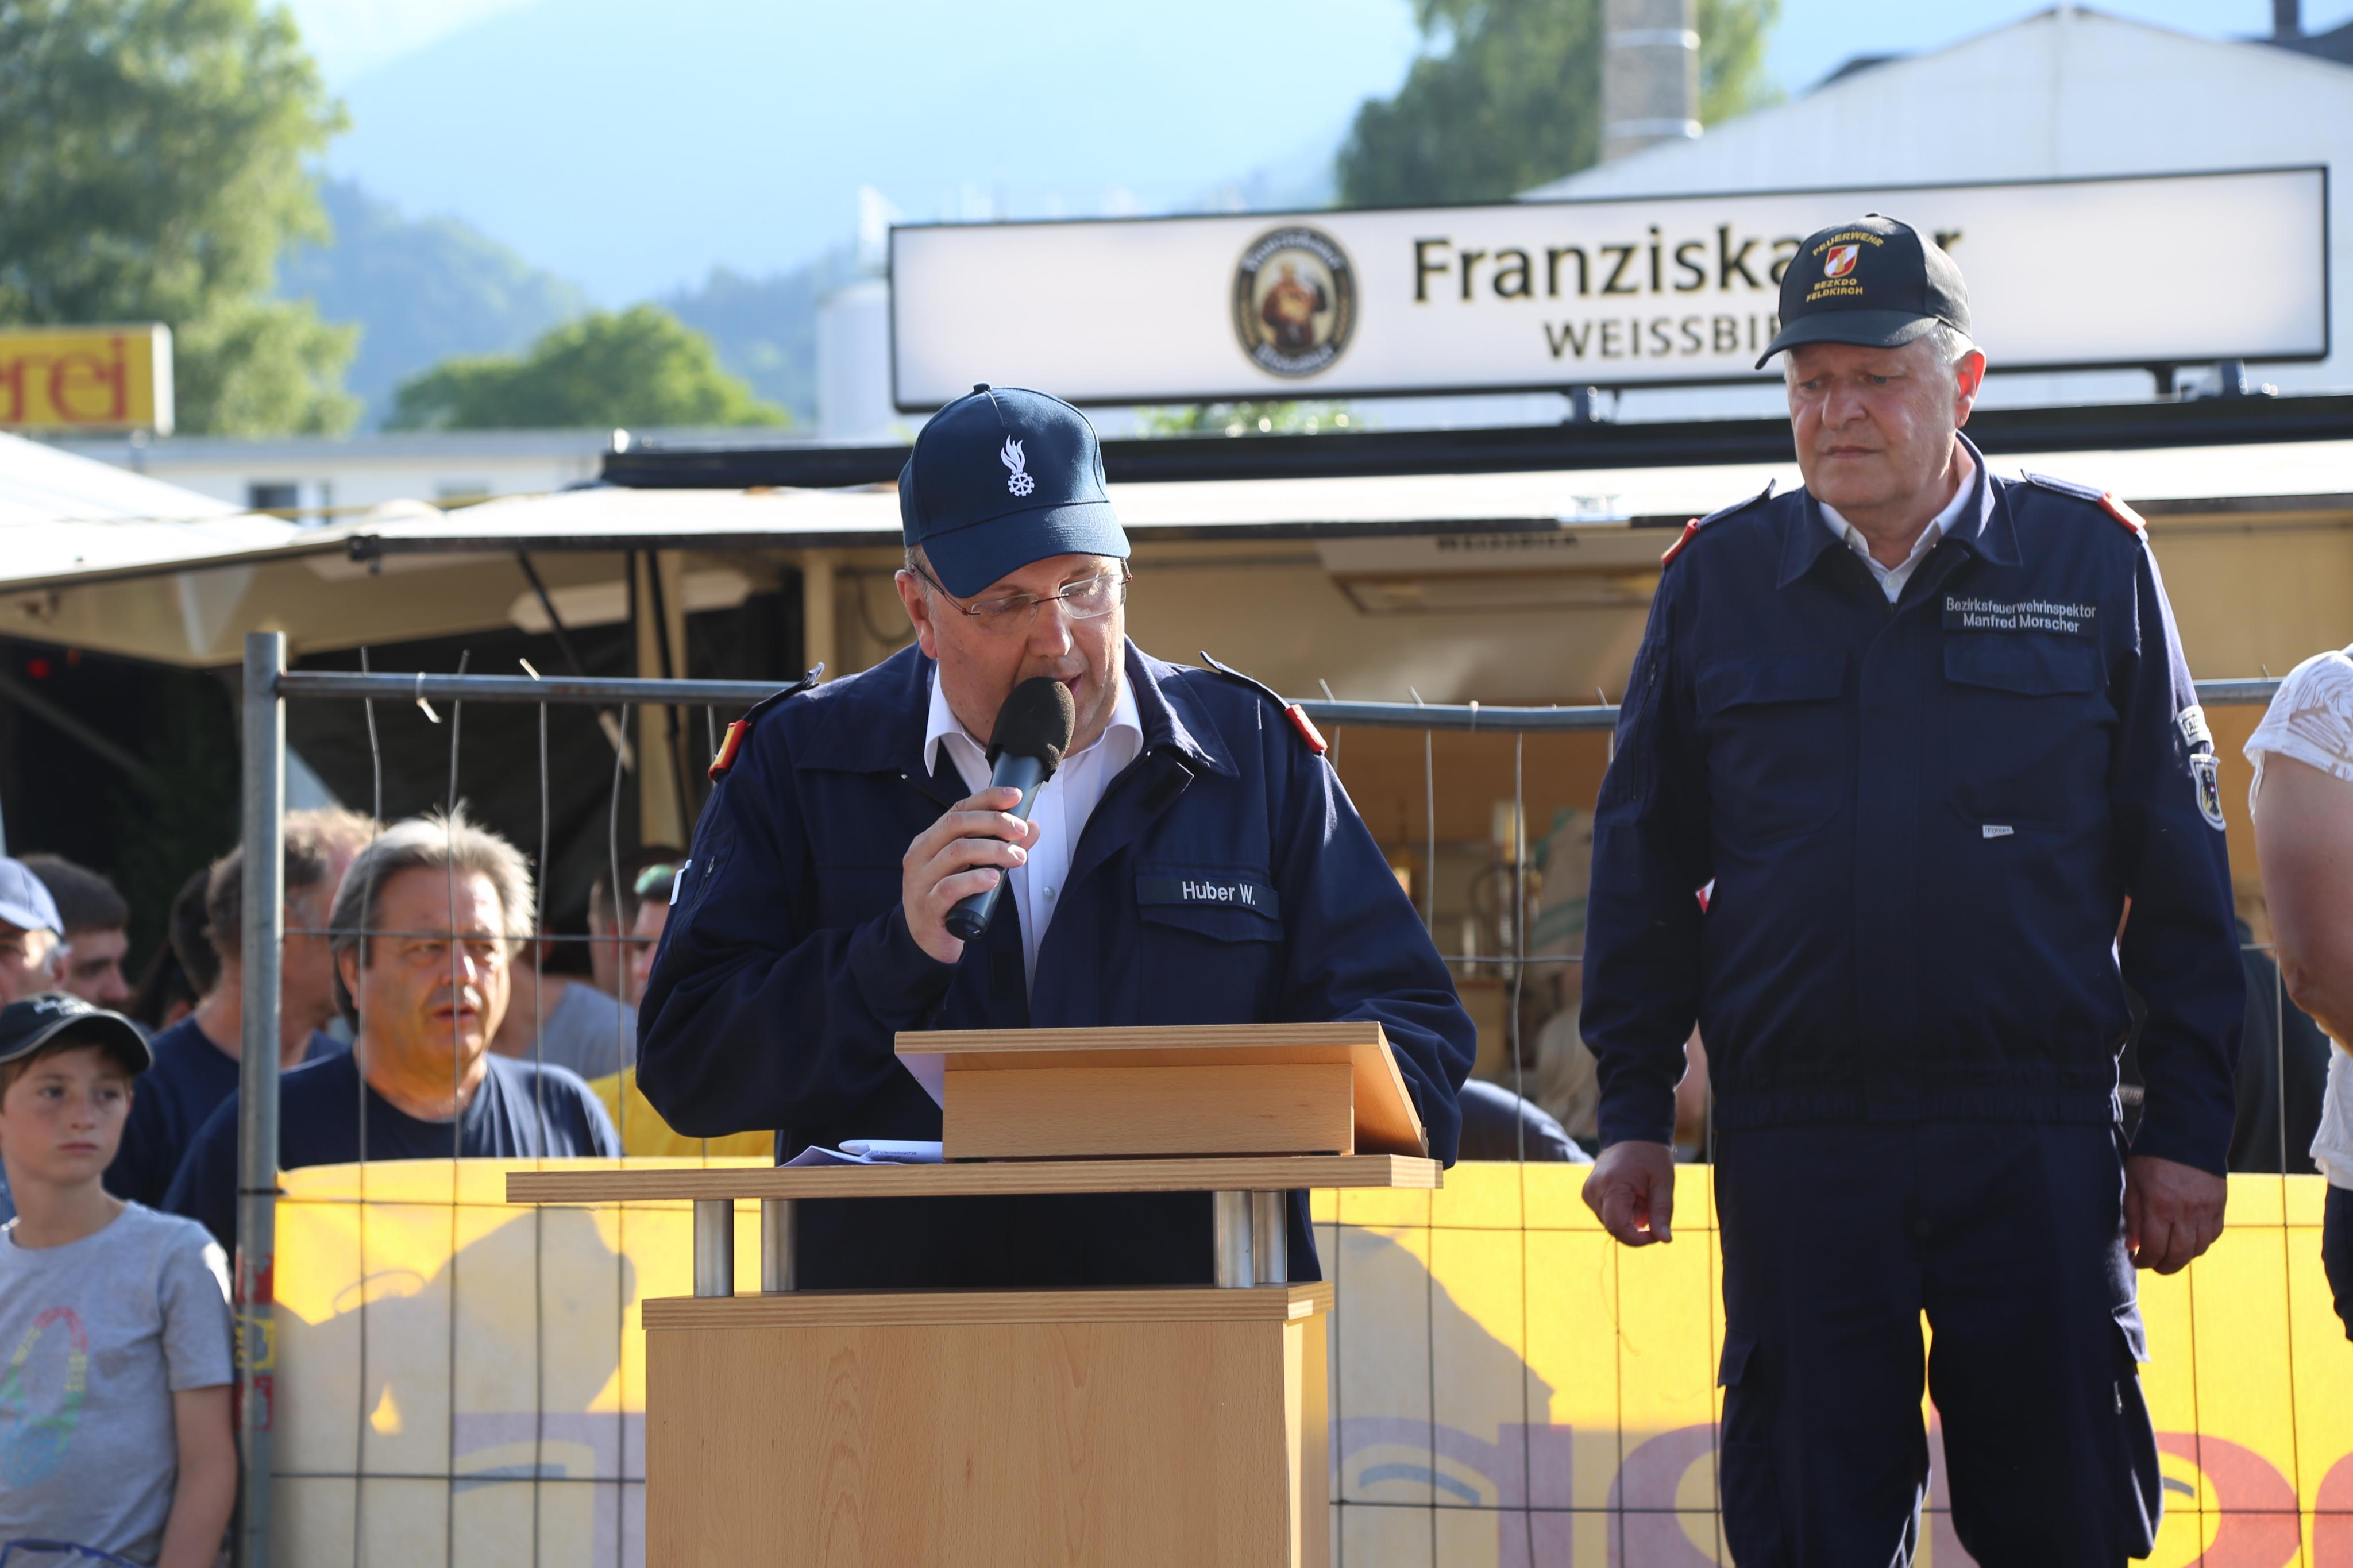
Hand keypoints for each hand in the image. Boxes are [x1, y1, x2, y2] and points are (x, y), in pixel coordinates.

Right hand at [901, 786, 1041, 964]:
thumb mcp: (974, 869)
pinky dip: (974, 880)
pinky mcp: (927, 907)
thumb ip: (1001, 847)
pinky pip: (949, 888)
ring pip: (956, 851)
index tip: (1016, 796)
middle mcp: (921, 855)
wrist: (926, 941)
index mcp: (930, 840)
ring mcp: (920, 881)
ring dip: (993, 850)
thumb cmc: (951, 899)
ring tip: (1017, 858)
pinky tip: (993, 879)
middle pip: (957, 824)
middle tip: (1020, 832)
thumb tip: (1032, 827)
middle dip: (995, 822)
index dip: (988, 799)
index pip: (958, 809)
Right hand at [1582, 1140, 1676, 1246]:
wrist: (1632, 1134)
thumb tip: (1664, 1240)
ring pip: (1612, 1223)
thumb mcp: (1663, 1183)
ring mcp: (1588, 1193)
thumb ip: (1662, 1212)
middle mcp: (1593, 1191)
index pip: (1618, 1228)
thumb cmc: (1650, 1156)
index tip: (1657, 1234)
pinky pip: (1608, 1215)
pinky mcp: (1589, 1194)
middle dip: (1637, 1225)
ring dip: (1631, 1218)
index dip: (1638, 1239)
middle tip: (1651, 1203)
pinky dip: (1623, 1212)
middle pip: (1616, 1228)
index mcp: (1610, 1186)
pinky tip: (1631, 1195)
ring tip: (1641, 1196)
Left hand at [2123, 1154, 2226, 1273]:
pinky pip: (2213, 1235)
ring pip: (2198, 1248)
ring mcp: (2206, 1210)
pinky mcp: (2220, 1205)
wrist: (2187, 1133)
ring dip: (2183, 1257)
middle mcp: (2186, 1212)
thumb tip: (2133, 1246)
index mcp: (2160, 1206)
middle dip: (2164, 1266)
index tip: (2136, 1261)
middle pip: (2179, 1255)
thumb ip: (2133, 1216)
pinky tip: (2188, 1239)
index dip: (2144, 1261)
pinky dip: (2201, 1243)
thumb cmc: (2152, 1156)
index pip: (2153, 1248)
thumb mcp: (2133, 1182)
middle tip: (2154, 1265)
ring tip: (2169, 1253)